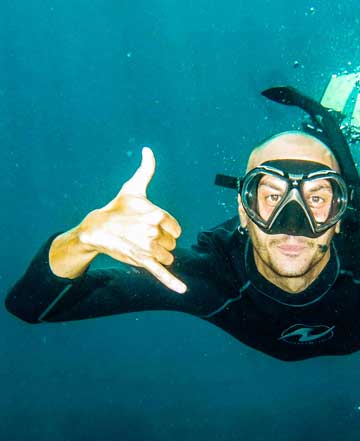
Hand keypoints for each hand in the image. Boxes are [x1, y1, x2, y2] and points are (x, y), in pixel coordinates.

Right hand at [77, 147, 186, 293]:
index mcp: (157, 214)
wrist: (95, 229)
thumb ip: (146, 170)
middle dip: (160, 241)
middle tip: (141, 235)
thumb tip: (147, 149)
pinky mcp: (143, 262)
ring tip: (140, 246)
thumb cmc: (117, 208)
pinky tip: (183, 290)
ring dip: (158, 254)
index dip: (165, 229)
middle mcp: (154, 231)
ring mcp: (149, 248)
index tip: (150, 225)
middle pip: (172, 243)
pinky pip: (162, 274)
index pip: (176, 228)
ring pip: (168, 256)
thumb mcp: (133, 188)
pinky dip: (172, 283)